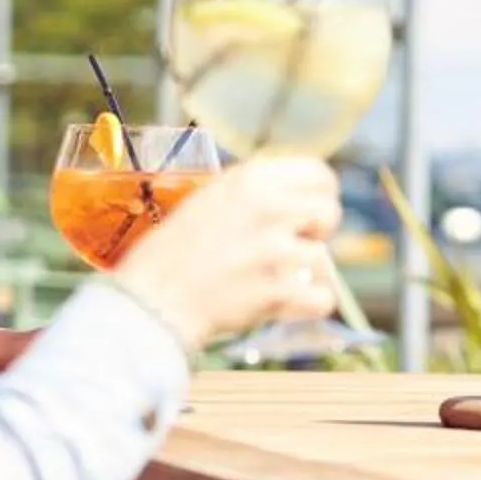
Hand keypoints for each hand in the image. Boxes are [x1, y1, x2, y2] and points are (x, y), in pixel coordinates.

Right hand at [112, 156, 342, 349]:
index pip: (319, 174)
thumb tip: (291, 197)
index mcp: (252, 179)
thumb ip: (253, 194)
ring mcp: (275, 251)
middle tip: (291, 246)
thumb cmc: (170, 253)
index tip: (310, 211)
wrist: (151, 299)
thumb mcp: (209, 199)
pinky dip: (309, 305)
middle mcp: (270, 208)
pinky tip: (289, 303)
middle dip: (316, 232)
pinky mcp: (277, 292)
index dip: (320, 194)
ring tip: (275, 278)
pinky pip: (323, 297)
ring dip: (306, 273)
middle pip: (330, 213)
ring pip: (324, 259)